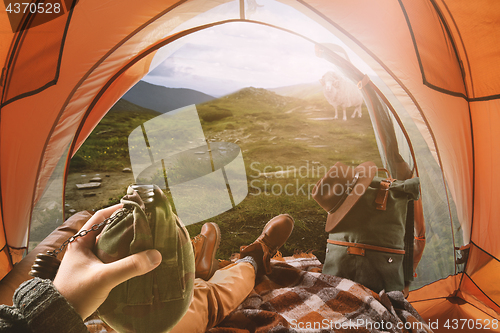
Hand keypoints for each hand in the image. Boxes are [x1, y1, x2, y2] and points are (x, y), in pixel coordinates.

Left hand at [53, 204, 161, 318]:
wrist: (60, 316)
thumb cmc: (75, 294)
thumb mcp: (104, 277)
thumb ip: (129, 266)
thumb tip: (155, 255)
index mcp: (80, 242)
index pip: (100, 217)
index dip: (117, 209)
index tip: (134, 207)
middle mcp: (84, 248)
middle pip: (107, 230)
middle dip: (125, 226)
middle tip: (143, 224)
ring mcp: (88, 261)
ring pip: (110, 245)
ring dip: (125, 242)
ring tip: (143, 239)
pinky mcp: (94, 273)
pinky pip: (112, 258)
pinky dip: (123, 256)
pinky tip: (135, 259)